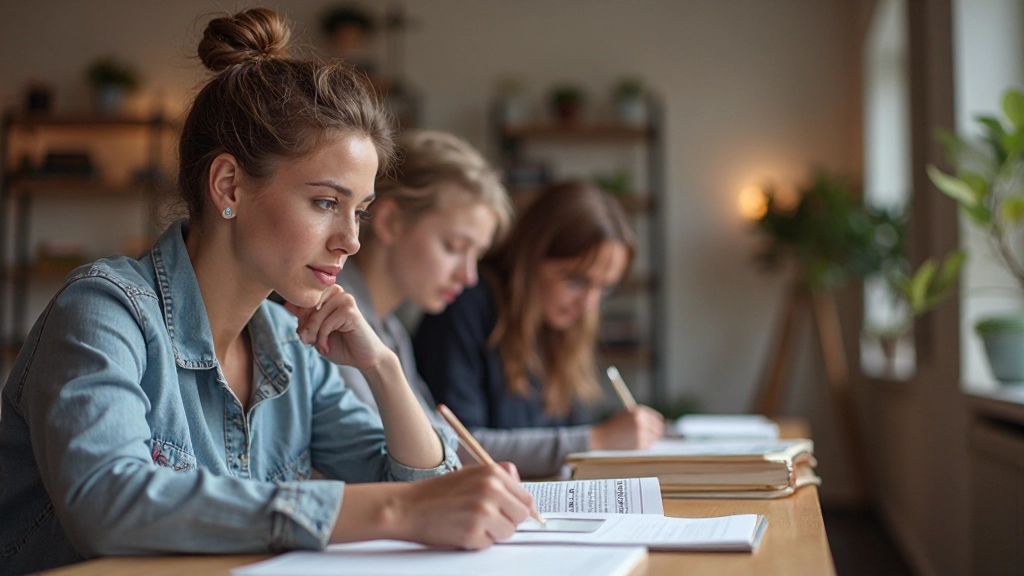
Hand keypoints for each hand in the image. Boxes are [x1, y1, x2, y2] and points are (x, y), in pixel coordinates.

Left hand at [284, 285, 388, 368]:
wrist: (363, 358)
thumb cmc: (341, 344)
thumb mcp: (316, 331)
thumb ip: (304, 318)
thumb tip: (287, 303)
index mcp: (329, 294)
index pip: (304, 300)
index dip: (300, 319)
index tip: (304, 336)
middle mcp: (337, 293)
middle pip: (308, 306)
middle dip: (305, 328)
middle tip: (308, 343)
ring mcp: (345, 300)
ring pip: (316, 315)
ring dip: (313, 335)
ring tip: (318, 346)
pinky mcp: (351, 311)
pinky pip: (326, 324)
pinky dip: (322, 339)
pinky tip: (326, 347)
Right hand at [395, 463, 533, 549]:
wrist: (408, 507)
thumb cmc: (438, 492)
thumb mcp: (472, 473)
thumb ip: (500, 479)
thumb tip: (524, 496)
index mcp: (492, 473)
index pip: (526, 497)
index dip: (518, 507)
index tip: (510, 512)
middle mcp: (491, 490)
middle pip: (522, 516)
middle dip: (508, 520)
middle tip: (488, 519)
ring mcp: (483, 513)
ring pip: (508, 532)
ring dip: (494, 532)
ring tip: (473, 523)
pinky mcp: (473, 534)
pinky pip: (490, 544)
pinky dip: (479, 542)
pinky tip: (463, 530)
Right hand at [590, 406, 664, 449]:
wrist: (602, 438)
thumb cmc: (614, 427)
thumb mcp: (627, 416)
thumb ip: (642, 417)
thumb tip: (659, 422)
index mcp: (638, 411)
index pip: (657, 418)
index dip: (658, 423)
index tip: (657, 427)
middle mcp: (641, 421)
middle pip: (659, 429)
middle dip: (656, 433)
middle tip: (653, 436)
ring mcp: (641, 433)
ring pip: (653, 439)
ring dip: (648, 440)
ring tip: (633, 440)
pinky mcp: (639, 444)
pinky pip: (648, 446)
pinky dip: (643, 446)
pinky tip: (632, 444)